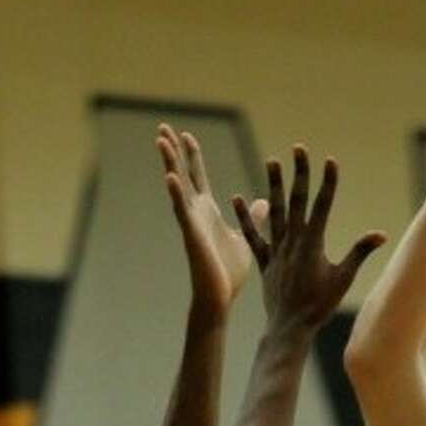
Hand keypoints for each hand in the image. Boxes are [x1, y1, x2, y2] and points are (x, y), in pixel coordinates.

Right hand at [157, 126, 265, 316]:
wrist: (221, 298)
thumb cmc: (230, 274)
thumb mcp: (247, 238)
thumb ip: (252, 218)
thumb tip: (265, 203)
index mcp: (207, 211)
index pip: (197, 176)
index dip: (192, 155)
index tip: (187, 134)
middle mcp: (196, 212)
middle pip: (182, 173)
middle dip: (173, 151)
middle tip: (163, 127)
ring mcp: (191, 222)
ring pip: (177, 187)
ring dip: (169, 163)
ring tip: (161, 140)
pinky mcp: (192, 235)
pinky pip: (182, 211)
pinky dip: (176, 194)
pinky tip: (169, 176)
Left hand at [234, 147, 385, 333]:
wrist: (289, 328)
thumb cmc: (319, 306)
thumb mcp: (343, 279)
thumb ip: (359, 253)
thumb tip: (381, 235)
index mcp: (312, 244)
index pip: (322, 206)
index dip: (327, 182)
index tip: (330, 160)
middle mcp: (293, 242)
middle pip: (297, 201)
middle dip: (299, 174)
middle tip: (298, 149)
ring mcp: (277, 250)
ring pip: (274, 212)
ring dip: (273, 186)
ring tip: (271, 161)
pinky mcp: (265, 261)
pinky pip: (253, 236)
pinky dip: (246, 218)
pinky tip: (238, 198)